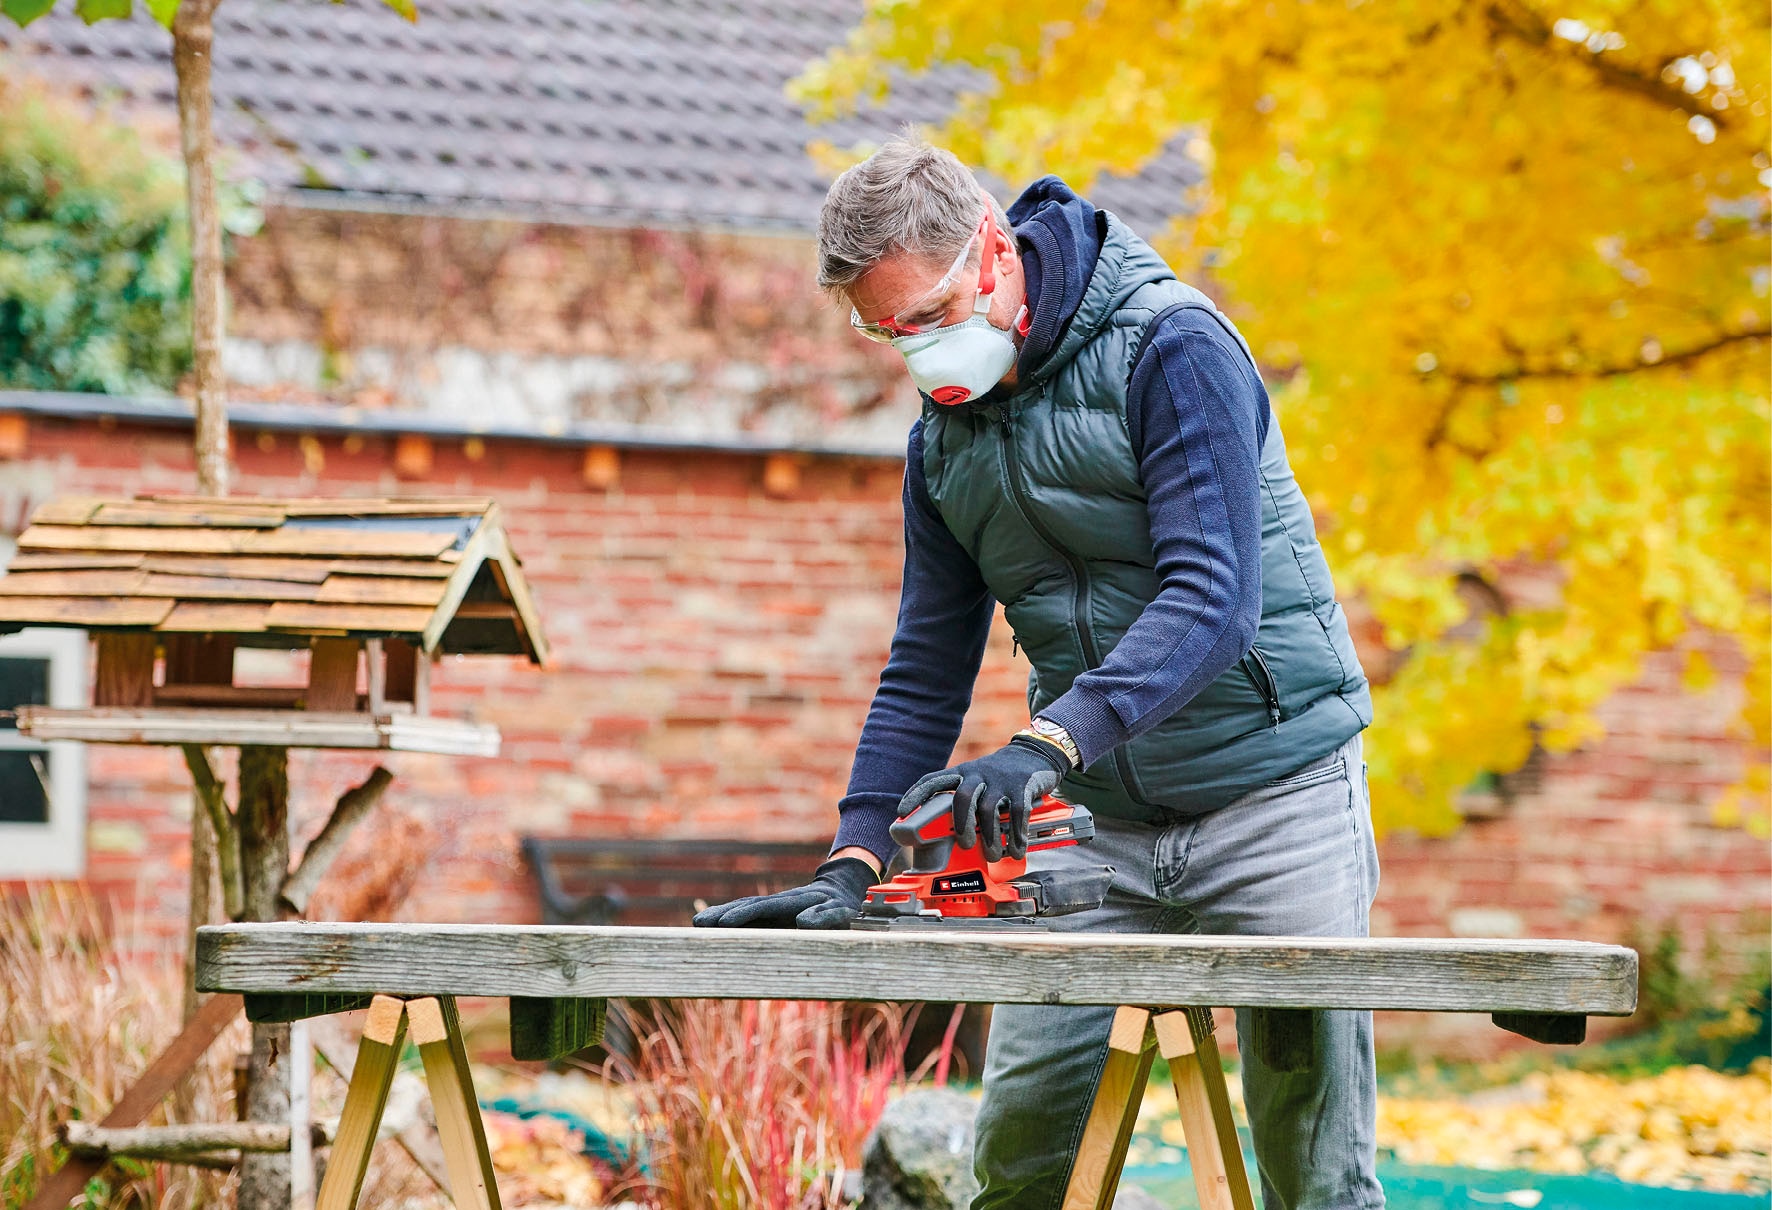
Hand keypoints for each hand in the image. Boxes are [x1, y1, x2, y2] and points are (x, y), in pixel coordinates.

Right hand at [690, 857, 877, 929]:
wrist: (842, 890)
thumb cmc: (844, 906)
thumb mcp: (841, 912)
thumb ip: (825, 917)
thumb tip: (802, 922)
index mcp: (794, 902)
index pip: (763, 908)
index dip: (743, 915)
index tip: (723, 923)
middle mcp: (779, 902)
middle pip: (746, 906)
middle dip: (722, 914)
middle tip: (698, 924)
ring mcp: (774, 907)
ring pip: (743, 908)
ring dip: (721, 915)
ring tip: (697, 924)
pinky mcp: (772, 913)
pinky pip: (748, 914)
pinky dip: (730, 918)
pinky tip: (713, 925)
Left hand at [898, 736, 1069, 861]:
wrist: (1036, 753)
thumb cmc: (1001, 774)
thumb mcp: (978, 777)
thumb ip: (965, 798)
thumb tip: (947, 833)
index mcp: (963, 772)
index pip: (934, 780)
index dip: (916, 795)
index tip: (901, 812)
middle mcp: (979, 774)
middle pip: (963, 798)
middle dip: (961, 825)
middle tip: (964, 845)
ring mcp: (1001, 780)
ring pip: (989, 810)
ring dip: (989, 837)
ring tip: (992, 855)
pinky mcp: (1022, 786)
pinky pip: (1017, 814)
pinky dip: (1016, 835)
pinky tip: (1016, 850)